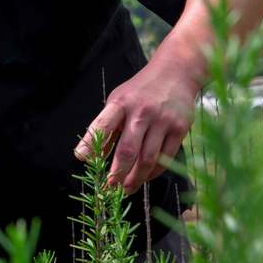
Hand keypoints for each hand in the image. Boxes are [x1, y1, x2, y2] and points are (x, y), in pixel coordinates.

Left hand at [73, 61, 199, 194]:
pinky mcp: (180, 128)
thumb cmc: (140, 91)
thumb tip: (87, 155)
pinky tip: (144, 178)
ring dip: (135, 179)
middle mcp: (141, 112)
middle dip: (116, 174)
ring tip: (126, 189)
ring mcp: (162, 121)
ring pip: (147, 159)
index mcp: (120, 103)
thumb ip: (106, 126)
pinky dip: (153, 172)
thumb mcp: (118, 100)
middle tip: (109, 189)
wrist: (176, 72)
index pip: (102, 126)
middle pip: (127, 150)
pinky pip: (165, 158)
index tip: (83, 160)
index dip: (92, 144)